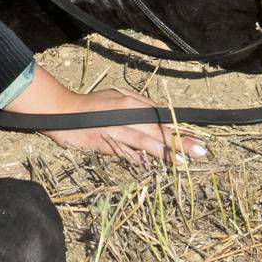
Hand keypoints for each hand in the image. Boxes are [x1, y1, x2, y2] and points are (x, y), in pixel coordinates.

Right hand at [5, 66, 207, 164]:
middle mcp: (126, 114)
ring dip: (165, 152)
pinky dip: (139, 159)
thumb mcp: (116, 96)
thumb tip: (158, 116)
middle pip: (157, 129)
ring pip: (145, 141)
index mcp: (131, 102)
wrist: (62, 112)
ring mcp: (115, 129)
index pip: (161, 117)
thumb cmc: (91, 106)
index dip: (179, 129)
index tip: (198, 139)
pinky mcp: (105, 143)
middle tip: (200, 151)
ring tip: (182, 162)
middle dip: (179, 141)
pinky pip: (126, 152)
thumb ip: (137, 105)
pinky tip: (151, 165)